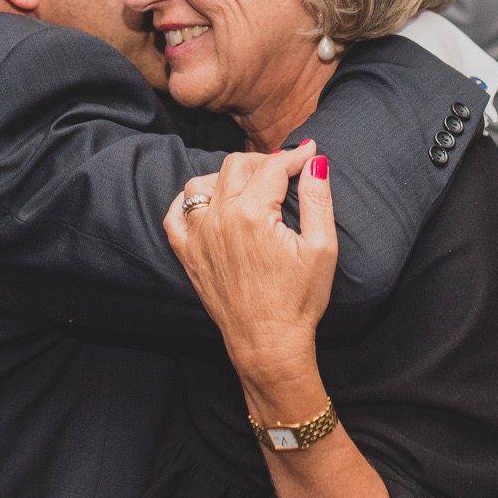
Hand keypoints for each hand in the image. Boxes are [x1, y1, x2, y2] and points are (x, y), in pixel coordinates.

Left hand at [163, 142, 335, 386]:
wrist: (267, 343)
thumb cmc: (299, 300)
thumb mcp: (322, 248)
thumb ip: (318, 199)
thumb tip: (315, 161)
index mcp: (254, 214)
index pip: (272, 166)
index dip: (294, 156)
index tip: (309, 153)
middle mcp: (220, 219)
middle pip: (235, 166)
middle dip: (262, 162)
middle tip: (284, 172)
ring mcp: (198, 236)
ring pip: (202, 183)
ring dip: (226, 177)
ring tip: (250, 187)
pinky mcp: (188, 254)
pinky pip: (176, 214)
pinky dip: (188, 201)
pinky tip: (209, 203)